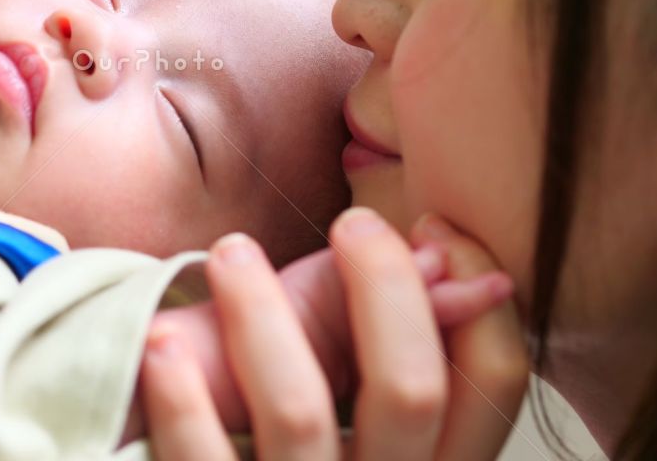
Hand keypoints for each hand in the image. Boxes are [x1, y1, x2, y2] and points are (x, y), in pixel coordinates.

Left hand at [139, 208, 526, 459]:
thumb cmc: (275, 423)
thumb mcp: (342, 374)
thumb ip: (382, 322)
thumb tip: (443, 253)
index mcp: (428, 459)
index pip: (493, 378)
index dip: (477, 286)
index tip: (427, 226)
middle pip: (411, 390)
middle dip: (384, 285)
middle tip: (349, 221)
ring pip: (299, 414)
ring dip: (261, 314)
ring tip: (230, 254)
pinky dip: (183, 397)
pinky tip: (164, 343)